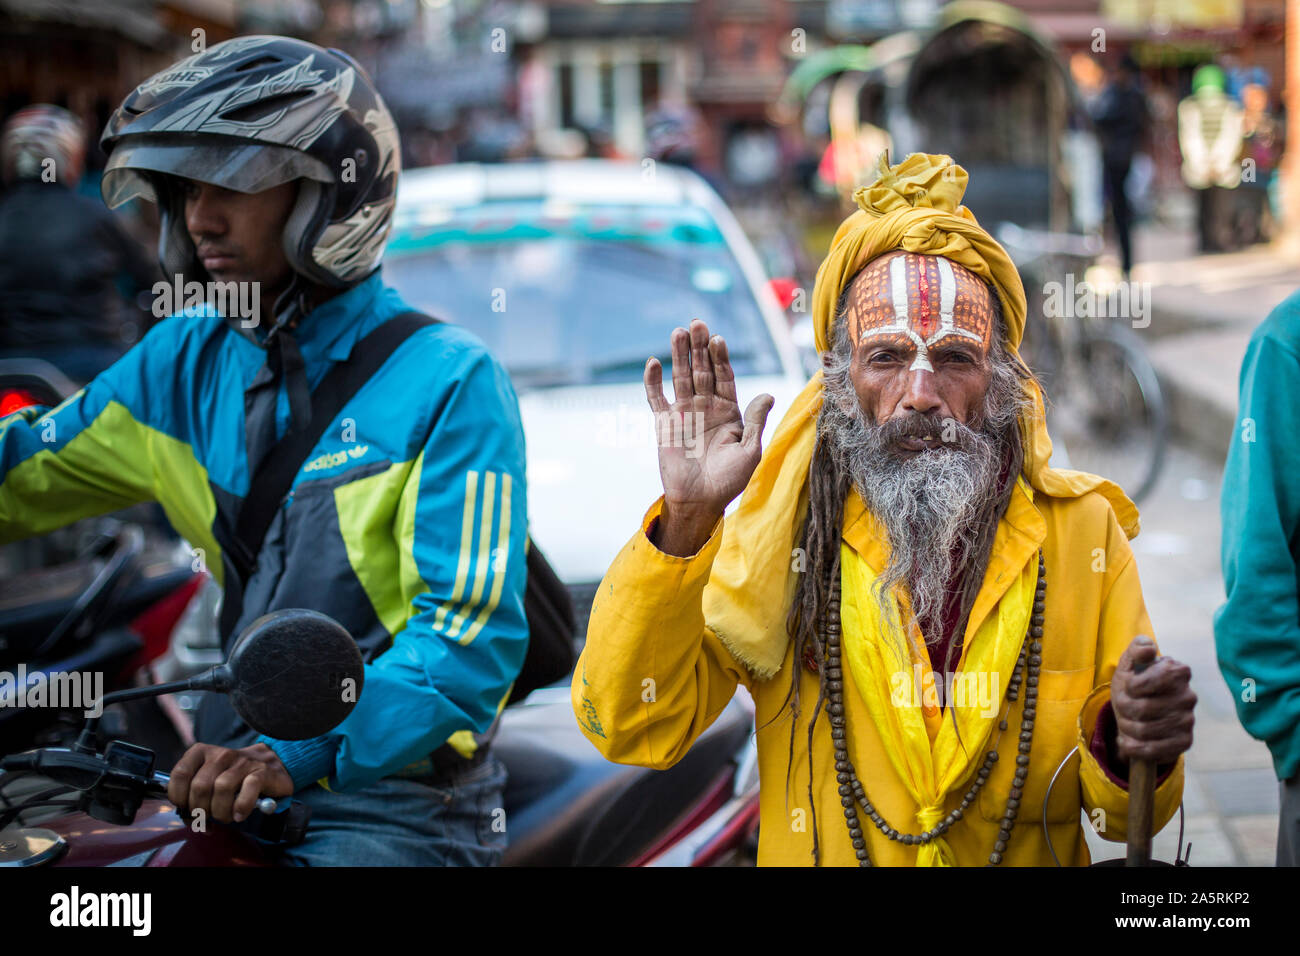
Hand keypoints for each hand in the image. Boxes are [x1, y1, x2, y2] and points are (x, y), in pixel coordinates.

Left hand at [167, 742, 294, 824]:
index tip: (186, 807)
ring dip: (221, 811)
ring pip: (222, 788)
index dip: (179, 797)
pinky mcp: (262, 771)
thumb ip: (192, 796)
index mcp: (202, 753)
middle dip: (201, 809)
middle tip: (208, 815)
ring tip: (225, 816)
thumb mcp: (208, 781)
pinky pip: (247, 791)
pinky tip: (240, 814)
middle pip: (200, 786)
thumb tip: (186, 818)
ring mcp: (242, 761)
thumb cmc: (232, 779)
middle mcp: (221, 754)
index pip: (180, 774)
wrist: (268, 767)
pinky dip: (241, 807)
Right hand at [643, 319, 773, 554]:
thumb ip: (754, 421)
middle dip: (700, 348)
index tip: (718, 340)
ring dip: (679, 355)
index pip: (724, 377)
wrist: (699, 501)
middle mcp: (705, 407)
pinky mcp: (664, 424)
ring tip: (678, 332)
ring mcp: (684, 413)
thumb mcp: (750, 451)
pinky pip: (656, 398)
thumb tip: (767, 394)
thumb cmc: (729, 480)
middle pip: (702, 370)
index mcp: (728, 412)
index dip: (721, 358)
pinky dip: (653, 381)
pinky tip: (653, 362)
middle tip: (697, 323)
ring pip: (680, 377)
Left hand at [1110, 636, 1195, 764]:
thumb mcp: (1130, 663)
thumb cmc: (1134, 684)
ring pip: (1145, 731)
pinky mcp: (1185, 742)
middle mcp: (1188, 696)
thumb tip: (1148, 648)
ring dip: (1126, 728)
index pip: (1152, 680)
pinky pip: (1154, 751)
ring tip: (1126, 722)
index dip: (1132, 686)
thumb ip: (1137, 649)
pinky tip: (1129, 741)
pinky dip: (1134, 747)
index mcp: (1178, 671)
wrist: (1140, 713)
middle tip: (1122, 707)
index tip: (1128, 686)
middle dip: (1123, 709)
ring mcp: (1189, 720)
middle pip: (1142, 709)